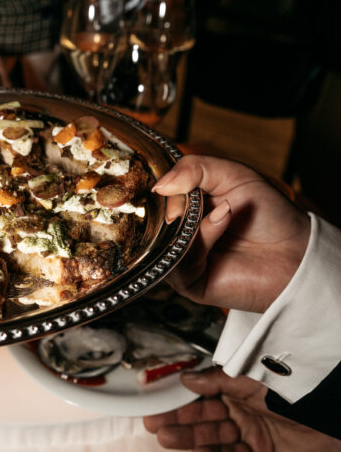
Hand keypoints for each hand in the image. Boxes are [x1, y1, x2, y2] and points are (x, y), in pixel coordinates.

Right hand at [144, 367, 340, 451]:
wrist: (337, 425)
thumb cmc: (303, 393)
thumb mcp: (255, 380)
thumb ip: (221, 381)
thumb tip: (188, 379)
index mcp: (239, 387)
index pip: (202, 391)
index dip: (179, 396)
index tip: (156, 398)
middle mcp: (242, 409)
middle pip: (203, 415)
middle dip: (177, 419)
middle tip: (153, 422)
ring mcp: (250, 433)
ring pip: (213, 437)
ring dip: (189, 438)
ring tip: (167, 437)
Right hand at [152, 155, 309, 313]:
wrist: (297, 251)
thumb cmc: (269, 215)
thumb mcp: (232, 175)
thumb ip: (195, 169)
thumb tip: (159, 186)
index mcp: (186, 211)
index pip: (156, 197)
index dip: (164, 186)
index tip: (175, 180)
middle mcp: (180, 236)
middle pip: (154, 218)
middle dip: (177, 203)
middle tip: (201, 197)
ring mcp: (182, 260)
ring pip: (164, 239)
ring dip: (192, 220)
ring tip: (225, 209)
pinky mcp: (189, 282)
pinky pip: (179, 260)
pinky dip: (202, 236)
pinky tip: (224, 220)